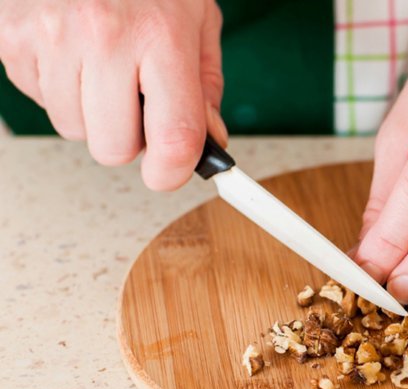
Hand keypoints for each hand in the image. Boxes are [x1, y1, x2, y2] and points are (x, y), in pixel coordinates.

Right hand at [0, 0, 226, 189]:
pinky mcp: (12, 40)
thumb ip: (205, 87)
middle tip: (136, 100)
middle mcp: (104, 38)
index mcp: (162, 36)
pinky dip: (60, 87)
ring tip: (103, 65)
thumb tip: (209, 144)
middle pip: (114, 148)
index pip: (173, 138)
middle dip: (129, 137)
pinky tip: (73, 53)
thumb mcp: (196, 20)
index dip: (173, 171)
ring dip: (93, 110)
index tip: (171, 171)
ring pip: (74, 130)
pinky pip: (40, 101)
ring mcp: (52, 39)